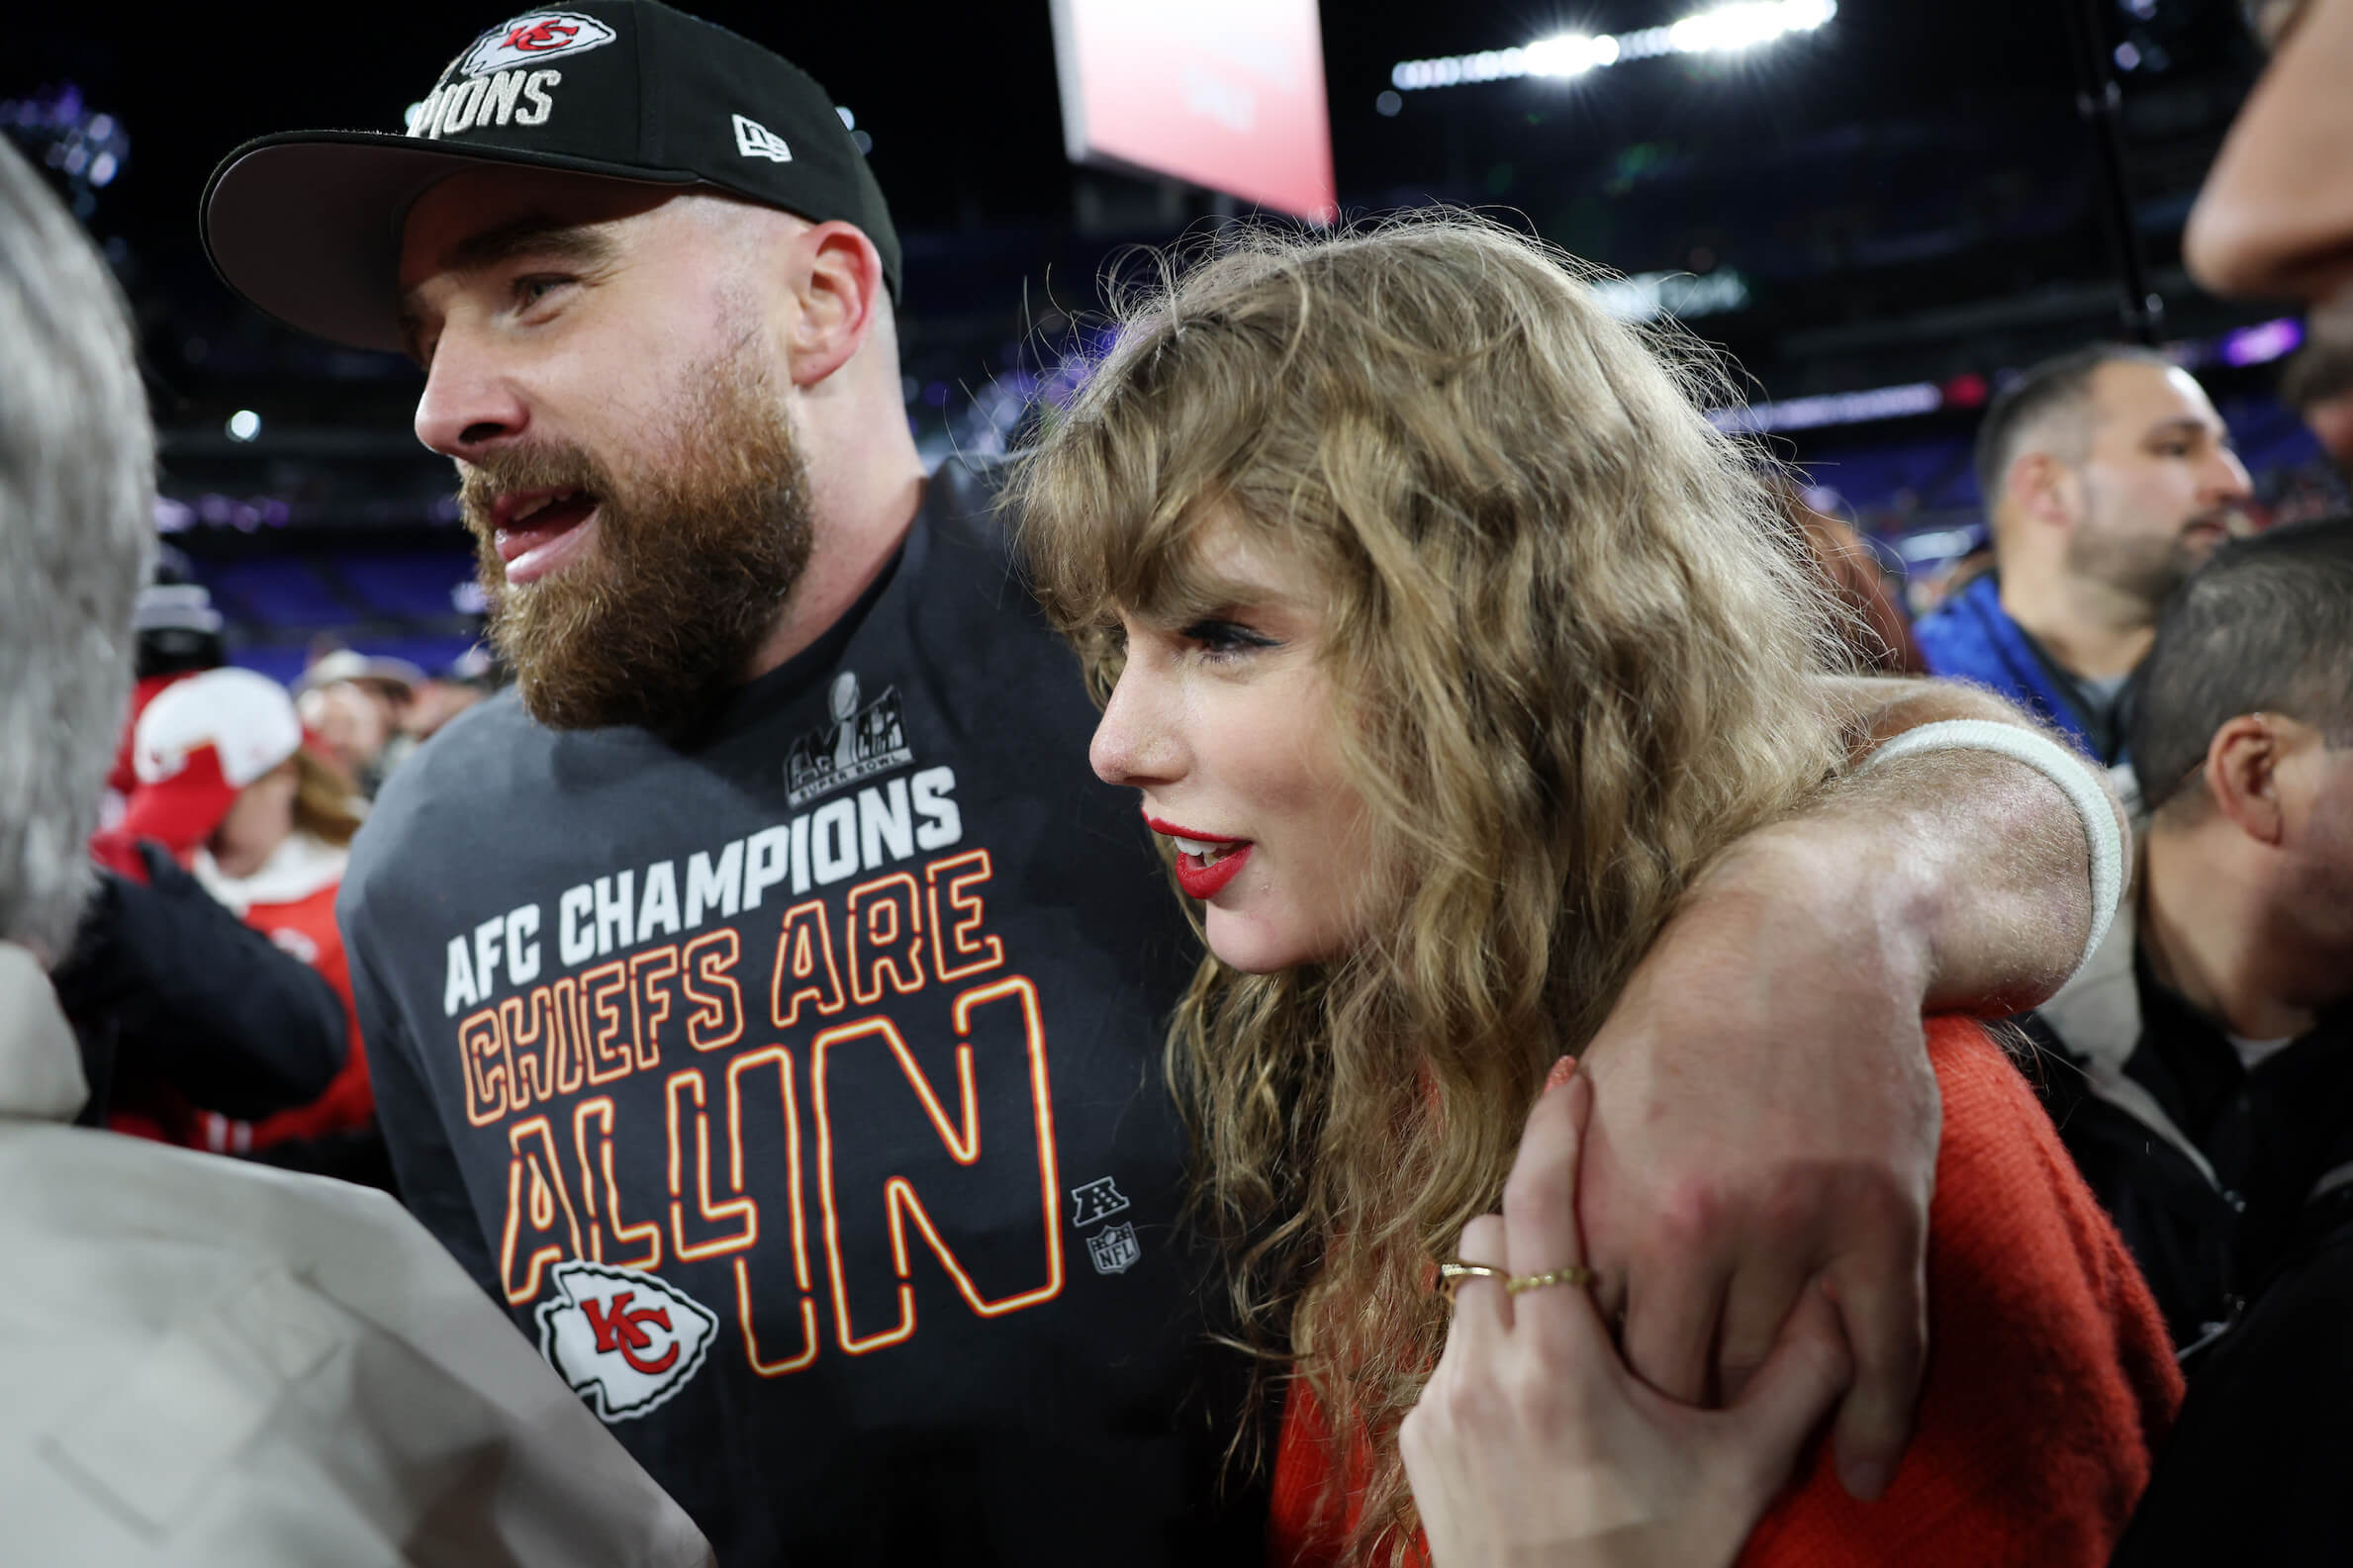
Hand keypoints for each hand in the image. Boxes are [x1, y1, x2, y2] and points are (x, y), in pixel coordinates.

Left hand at [1403, 1067, 1852, 1567]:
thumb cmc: (1657, 1562)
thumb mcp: (1738, 1476)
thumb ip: (1796, 1386)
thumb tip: (1844, 1310)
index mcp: (1560, 1368)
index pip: (1538, 1210)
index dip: (1552, 1136)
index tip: (1571, 1080)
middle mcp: (1484, 1372)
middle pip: (1491, 1236)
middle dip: (1537, 1221)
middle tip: (1597, 1238)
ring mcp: (1441, 1403)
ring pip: (1466, 1291)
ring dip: (1514, 1288)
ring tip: (1579, 1327)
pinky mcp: (1418, 1436)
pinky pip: (1451, 1353)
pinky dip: (1492, 1350)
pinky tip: (1545, 1393)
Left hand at [1572, 828, 1939, 1502]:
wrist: (1798, 938)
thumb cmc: (1686, 1020)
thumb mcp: (1598, 1113)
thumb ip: (1577, 1209)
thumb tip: (1546, 1291)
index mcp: (1612, 1203)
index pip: (1591, 1345)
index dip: (1596, 1390)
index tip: (1601, 1414)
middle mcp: (1693, 1228)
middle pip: (1675, 1381)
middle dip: (1668, 1423)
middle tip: (1670, 1447)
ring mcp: (1791, 1229)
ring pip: (1773, 1377)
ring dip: (1763, 1418)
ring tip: (1753, 1447)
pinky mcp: (1881, 1223)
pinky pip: (1884, 1360)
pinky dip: (1875, 1430)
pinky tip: (1866, 1474)